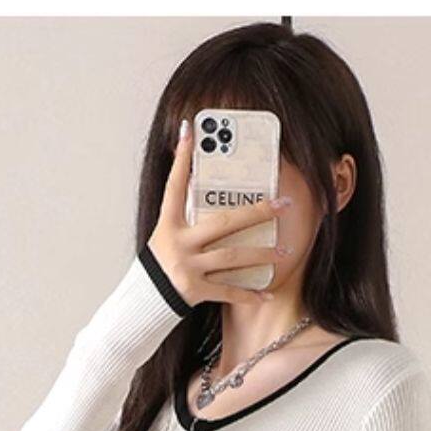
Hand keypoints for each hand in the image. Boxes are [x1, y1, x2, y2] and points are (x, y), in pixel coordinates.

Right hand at [145, 119, 286, 306]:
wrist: (146, 299)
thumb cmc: (161, 261)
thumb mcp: (167, 231)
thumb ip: (183, 208)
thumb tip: (195, 172)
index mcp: (170, 224)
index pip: (176, 186)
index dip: (181, 159)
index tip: (191, 131)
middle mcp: (180, 243)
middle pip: (224, 223)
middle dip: (257, 212)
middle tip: (283, 204)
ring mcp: (188, 268)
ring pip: (232, 257)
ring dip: (261, 254)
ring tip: (284, 251)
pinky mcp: (196, 290)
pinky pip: (228, 291)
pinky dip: (249, 294)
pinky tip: (268, 293)